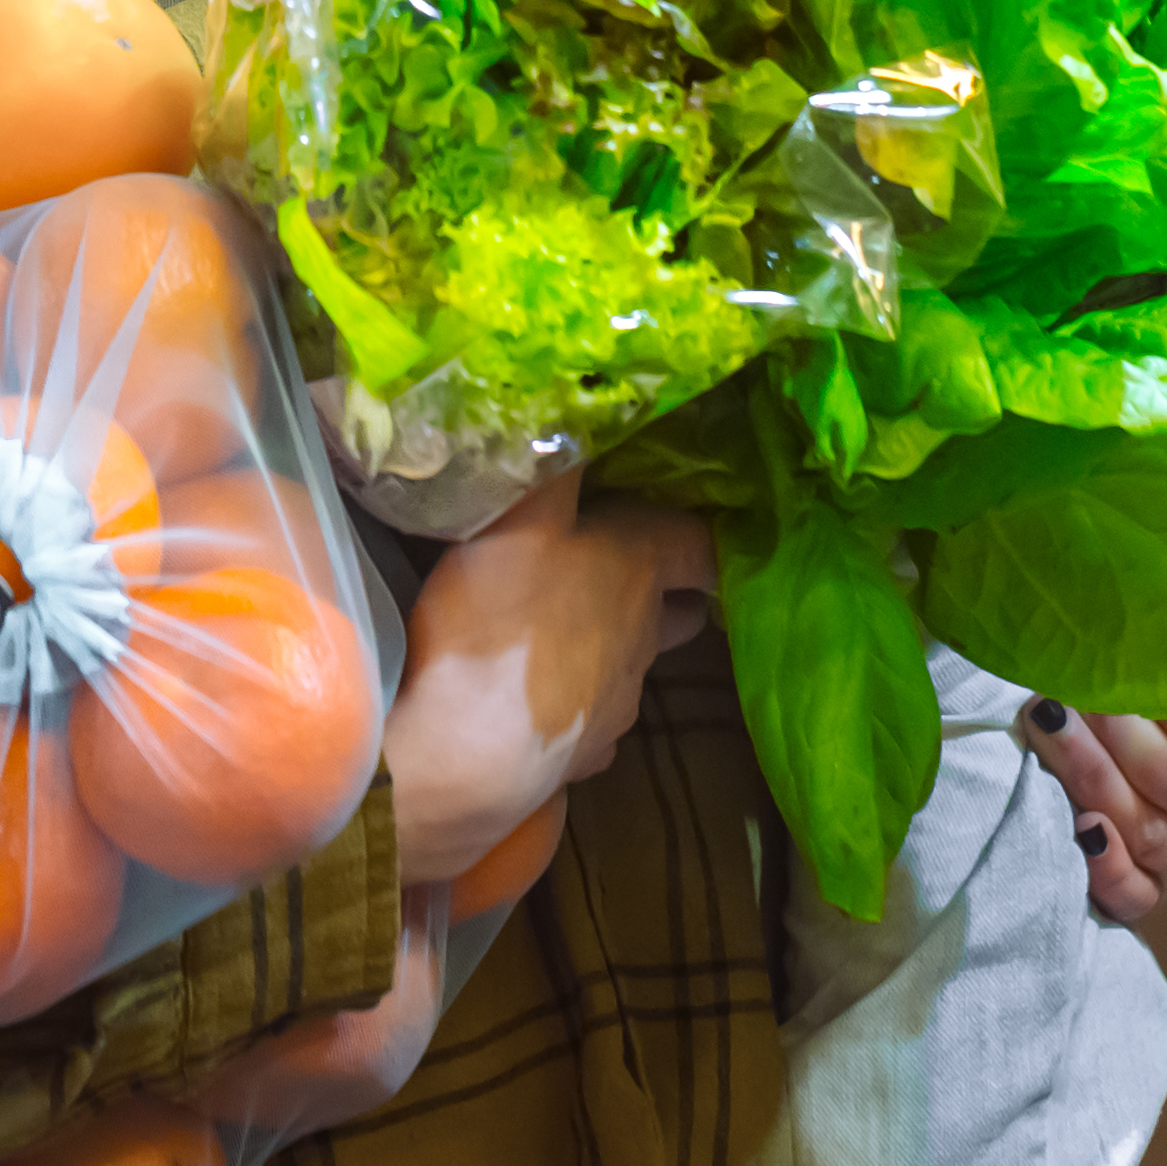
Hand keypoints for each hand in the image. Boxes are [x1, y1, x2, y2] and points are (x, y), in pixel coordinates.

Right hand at [380, 476, 712, 886]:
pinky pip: (590, 725)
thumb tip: (576, 404)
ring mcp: (618, 707)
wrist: (465, 755)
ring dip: (611, 649)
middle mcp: (645, 640)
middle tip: (621, 572)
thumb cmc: (499, 616)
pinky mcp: (582, 760)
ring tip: (562, 635)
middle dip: (664, 594)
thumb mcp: (518, 513)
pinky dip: (573, 708)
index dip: (695, 533)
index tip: (684, 523)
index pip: (700, 546)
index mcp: (641, 572)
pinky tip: (534, 701)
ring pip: (634, 668)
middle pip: (680, 613)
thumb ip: (551, 460)